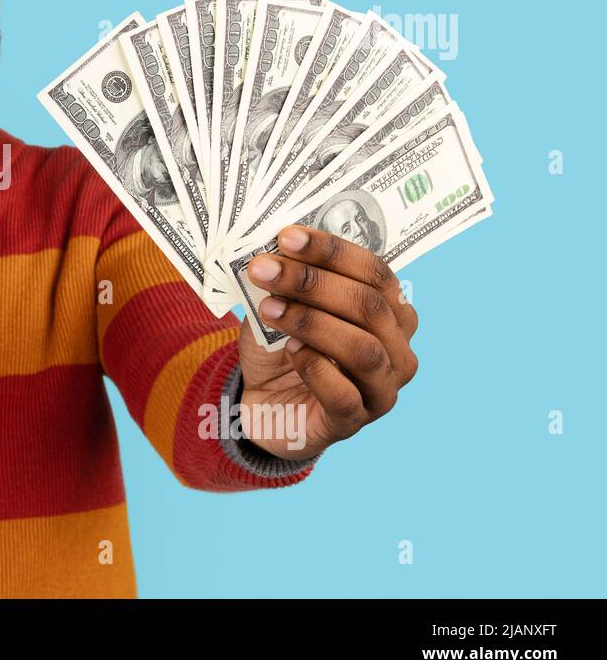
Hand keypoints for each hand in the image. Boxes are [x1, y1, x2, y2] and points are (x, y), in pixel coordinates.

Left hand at [233, 224, 419, 460]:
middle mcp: (397, 350)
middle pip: (369, 306)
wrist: (262, 404)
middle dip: (312, 282)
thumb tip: (272, 249)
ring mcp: (381, 390)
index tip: (287, 236)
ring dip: (311, 322)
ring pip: (363, 349)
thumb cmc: (280, 348)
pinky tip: (289, 351)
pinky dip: (314, 368)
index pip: (374, 272)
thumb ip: (285, 282)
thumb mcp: (279, 305)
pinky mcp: (353, 422)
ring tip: (270, 309)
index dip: (332, 251)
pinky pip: (344, 394)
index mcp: (390, 312)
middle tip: (264, 268)